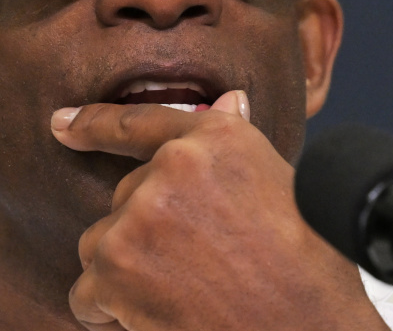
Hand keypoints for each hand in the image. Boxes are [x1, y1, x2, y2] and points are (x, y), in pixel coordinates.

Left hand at [52, 92, 388, 330]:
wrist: (307, 323)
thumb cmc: (308, 263)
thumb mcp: (284, 185)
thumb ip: (238, 147)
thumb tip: (229, 102)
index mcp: (219, 138)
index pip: (142, 123)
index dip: (96, 122)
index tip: (65, 124)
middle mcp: (175, 164)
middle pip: (128, 195)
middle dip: (152, 228)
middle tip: (203, 259)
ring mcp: (139, 214)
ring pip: (103, 242)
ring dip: (131, 269)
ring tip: (189, 287)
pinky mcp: (115, 268)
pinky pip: (88, 292)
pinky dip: (115, 311)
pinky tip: (164, 313)